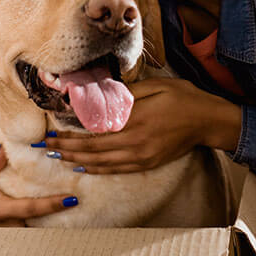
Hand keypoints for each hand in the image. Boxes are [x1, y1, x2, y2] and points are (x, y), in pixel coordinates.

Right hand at [0, 145, 78, 225]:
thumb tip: (3, 148)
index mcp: (1, 211)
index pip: (30, 209)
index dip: (51, 205)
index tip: (71, 199)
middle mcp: (12, 225)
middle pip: (43, 224)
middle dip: (63, 216)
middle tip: (87, 200)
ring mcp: (17, 231)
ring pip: (43, 229)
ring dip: (61, 220)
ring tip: (85, 206)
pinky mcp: (22, 231)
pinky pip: (40, 228)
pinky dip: (54, 220)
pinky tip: (70, 209)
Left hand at [43, 78, 241, 173]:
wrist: (208, 121)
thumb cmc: (184, 98)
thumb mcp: (156, 86)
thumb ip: (128, 95)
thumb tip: (101, 97)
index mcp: (136, 119)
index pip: (95, 130)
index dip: (72, 133)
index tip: (54, 131)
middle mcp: (136, 141)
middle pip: (93, 149)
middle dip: (68, 149)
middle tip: (48, 147)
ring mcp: (142, 156)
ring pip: (102, 162)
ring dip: (78, 161)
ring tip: (60, 158)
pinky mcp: (147, 163)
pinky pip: (116, 169)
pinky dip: (98, 169)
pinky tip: (85, 167)